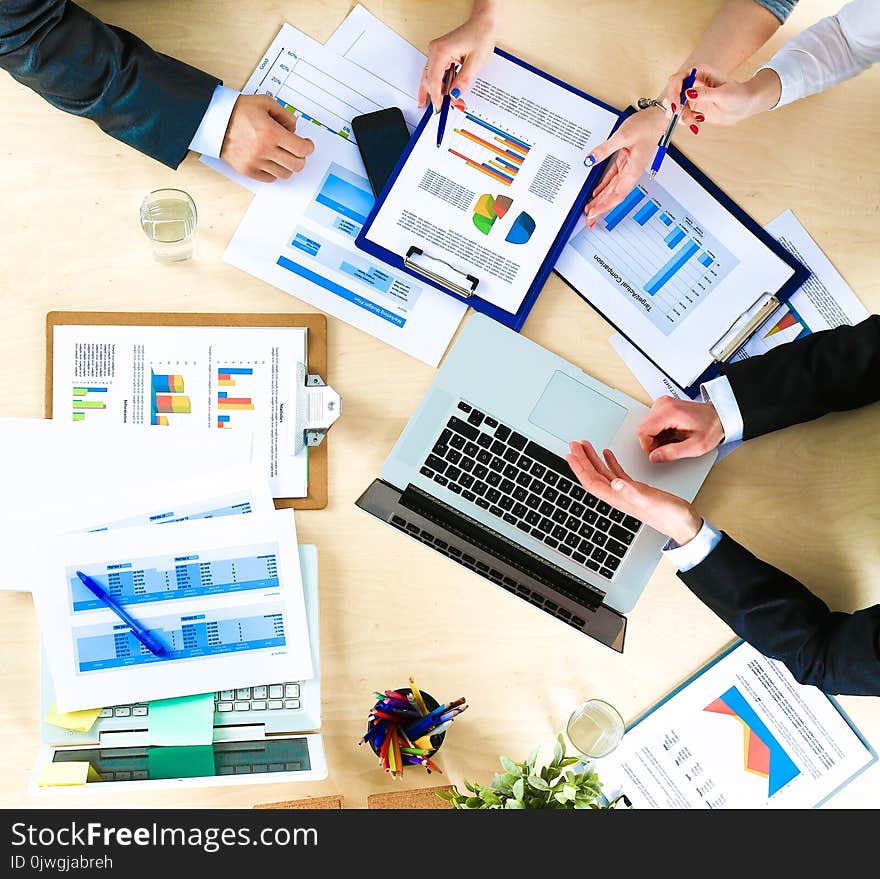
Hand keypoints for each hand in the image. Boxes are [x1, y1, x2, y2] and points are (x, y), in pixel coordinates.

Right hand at [220, 95, 314, 181]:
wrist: (213, 121)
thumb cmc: (237, 111)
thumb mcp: (264, 102)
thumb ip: (284, 115)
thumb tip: (294, 129)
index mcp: (270, 132)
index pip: (301, 149)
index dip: (308, 147)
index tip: (307, 144)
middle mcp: (264, 150)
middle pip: (297, 165)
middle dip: (300, 157)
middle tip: (297, 150)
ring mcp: (255, 163)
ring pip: (285, 174)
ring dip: (287, 165)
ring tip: (282, 154)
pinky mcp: (248, 171)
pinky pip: (271, 178)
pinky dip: (274, 171)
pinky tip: (271, 160)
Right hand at [419, 0, 498, 110]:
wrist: (484, 21)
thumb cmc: (480, 35)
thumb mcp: (475, 63)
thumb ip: (463, 81)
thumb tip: (454, 95)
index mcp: (441, 51)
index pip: (435, 80)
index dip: (436, 97)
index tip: (438, 109)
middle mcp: (435, 50)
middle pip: (428, 78)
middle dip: (433, 95)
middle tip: (436, 111)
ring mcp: (436, 50)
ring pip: (429, 75)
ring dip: (430, 90)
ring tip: (426, 104)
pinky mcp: (440, 52)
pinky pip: (434, 70)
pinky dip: (436, 82)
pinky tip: (434, 92)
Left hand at [566, 441, 702, 545]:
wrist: (683, 524)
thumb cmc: (669, 515)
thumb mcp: (649, 500)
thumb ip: (631, 491)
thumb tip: (614, 482)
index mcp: (617, 498)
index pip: (591, 481)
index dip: (579, 468)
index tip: (570, 454)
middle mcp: (618, 495)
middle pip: (593, 475)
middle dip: (582, 460)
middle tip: (574, 445)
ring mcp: (626, 493)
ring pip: (603, 473)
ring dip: (593, 459)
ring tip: (585, 446)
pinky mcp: (636, 490)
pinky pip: (617, 474)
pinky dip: (610, 463)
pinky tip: (607, 454)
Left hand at [583, 105, 667, 224]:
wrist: (657, 118)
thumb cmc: (646, 126)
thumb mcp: (622, 136)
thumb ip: (604, 149)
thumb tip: (590, 160)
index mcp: (633, 170)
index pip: (617, 194)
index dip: (605, 205)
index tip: (594, 213)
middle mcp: (631, 172)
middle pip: (614, 195)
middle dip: (601, 208)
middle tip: (589, 218)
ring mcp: (628, 168)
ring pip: (612, 189)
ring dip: (601, 200)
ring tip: (590, 209)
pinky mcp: (625, 162)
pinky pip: (612, 179)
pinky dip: (603, 188)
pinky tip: (596, 194)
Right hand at [636, 396, 723, 462]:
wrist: (719, 416)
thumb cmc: (711, 427)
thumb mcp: (695, 446)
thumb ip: (672, 453)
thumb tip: (654, 456)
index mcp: (669, 412)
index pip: (642, 431)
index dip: (647, 446)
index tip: (658, 452)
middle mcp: (663, 404)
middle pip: (643, 428)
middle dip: (652, 442)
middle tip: (669, 446)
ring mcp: (662, 404)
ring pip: (646, 426)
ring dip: (655, 437)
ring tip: (673, 439)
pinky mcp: (663, 406)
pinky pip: (652, 422)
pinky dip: (659, 432)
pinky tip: (672, 434)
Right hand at [663, 65, 781, 128]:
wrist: (743, 106)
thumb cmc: (738, 95)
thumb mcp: (723, 94)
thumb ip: (705, 93)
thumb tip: (687, 93)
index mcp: (698, 72)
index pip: (676, 80)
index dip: (673, 93)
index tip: (677, 107)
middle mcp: (691, 83)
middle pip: (671, 95)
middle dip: (676, 109)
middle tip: (688, 119)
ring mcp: (689, 96)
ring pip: (673, 108)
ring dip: (682, 118)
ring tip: (696, 123)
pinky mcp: (691, 108)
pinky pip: (679, 116)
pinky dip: (685, 122)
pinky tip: (698, 122)